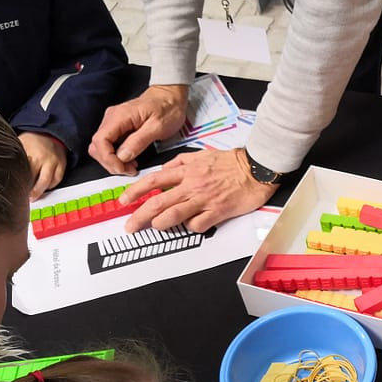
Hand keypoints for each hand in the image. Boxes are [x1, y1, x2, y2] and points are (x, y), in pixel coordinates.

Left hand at [19, 132, 66, 198]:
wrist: (51, 133)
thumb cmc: (33, 140)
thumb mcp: (20, 144)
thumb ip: (14, 156)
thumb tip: (2, 165)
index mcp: (30, 153)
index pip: (24, 173)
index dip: (19, 183)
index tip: (15, 190)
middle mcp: (43, 159)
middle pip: (36, 180)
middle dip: (30, 191)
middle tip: (25, 198)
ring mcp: (54, 163)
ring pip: (48, 182)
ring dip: (40, 191)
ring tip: (33, 197)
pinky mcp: (62, 165)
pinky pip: (57, 180)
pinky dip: (51, 185)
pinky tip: (44, 188)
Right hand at [88, 84, 188, 175]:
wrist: (171, 96)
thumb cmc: (167, 107)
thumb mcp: (158, 127)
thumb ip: (139, 141)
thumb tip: (123, 156)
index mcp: (120, 116)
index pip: (100, 141)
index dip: (108, 159)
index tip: (122, 168)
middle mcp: (112, 118)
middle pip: (97, 146)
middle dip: (111, 163)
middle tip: (129, 170)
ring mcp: (114, 123)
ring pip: (102, 148)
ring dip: (114, 161)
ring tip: (131, 166)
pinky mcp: (119, 127)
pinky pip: (111, 145)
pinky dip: (117, 156)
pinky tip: (130, 159)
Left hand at [120, 147, 277, 233]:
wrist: (256, 168)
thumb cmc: (232, 162)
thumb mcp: (202, 154)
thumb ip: (181, 162)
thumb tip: (166, 169)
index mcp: (187, 171)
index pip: (154, 181)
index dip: (135, 191)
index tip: (124, 200)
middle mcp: (192, 186)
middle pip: (159, 202)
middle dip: (140, 216)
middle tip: (130, 226)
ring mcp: (204, 200)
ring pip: (174, 215)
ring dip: (161, 223)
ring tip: (156, 226)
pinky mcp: (218, 211)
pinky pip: (198, 224)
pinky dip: (190, 227)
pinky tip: (191, 225)